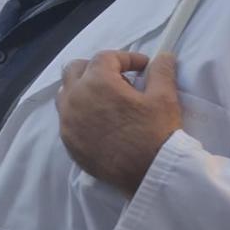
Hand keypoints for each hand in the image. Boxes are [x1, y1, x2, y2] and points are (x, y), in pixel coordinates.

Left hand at [56, 50, 181, 195]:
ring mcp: (67, 120)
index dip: (126, 58)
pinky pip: (66, 117)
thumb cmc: (157, 132)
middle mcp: (74, 98)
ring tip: (108, 99)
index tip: (143, 67)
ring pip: (65, 92)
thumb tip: (164, 56)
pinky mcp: (67, 140)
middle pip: (76, 69)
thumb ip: (161, 72)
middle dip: (97, 68)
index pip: (106, 57)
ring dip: (83, 88)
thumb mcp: (164, 98)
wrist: (148, 173)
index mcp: (97, 82)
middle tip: (120, 79)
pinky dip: (79, 112)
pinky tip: (100, 121)